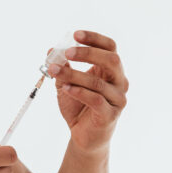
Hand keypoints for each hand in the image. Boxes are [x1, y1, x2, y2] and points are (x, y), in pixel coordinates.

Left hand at [49, 30, 127, 153]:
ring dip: (74, 74)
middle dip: (88, 53)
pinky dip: (79, 91)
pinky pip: (96, 99)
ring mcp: (117, 99)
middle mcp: (120, 82)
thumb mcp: (67, 84)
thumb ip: (62, 68)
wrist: (83, 137)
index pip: (110, 47)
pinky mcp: (110, 115)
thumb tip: (51, 51)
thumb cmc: (78, 107)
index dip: (94, 38)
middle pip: (111, 60)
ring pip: (98, 82)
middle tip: (67, 52)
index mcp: (111, 71)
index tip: (75, 34)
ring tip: (55, 71)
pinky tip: (65, 88)